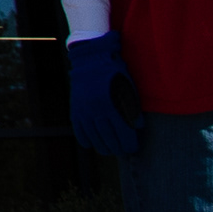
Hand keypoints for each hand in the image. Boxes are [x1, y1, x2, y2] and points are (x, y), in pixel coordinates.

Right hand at [67, 32, 140, 155]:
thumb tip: (137, 128)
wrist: (91, 59)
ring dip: (102, 147)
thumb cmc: (116, 74)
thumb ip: (133, 109)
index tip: (133, 148)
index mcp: (112, 104)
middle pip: (108, 139)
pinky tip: (91, 143)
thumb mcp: (129, 89)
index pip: (122, 134)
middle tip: (122, 151)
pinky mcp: (75, 108)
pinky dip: (85, 139)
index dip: (129, 144)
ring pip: (93, 137)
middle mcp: (96, 109)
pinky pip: (79, 130)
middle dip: (117, 148)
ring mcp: (83, 110)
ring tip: (108, 150)